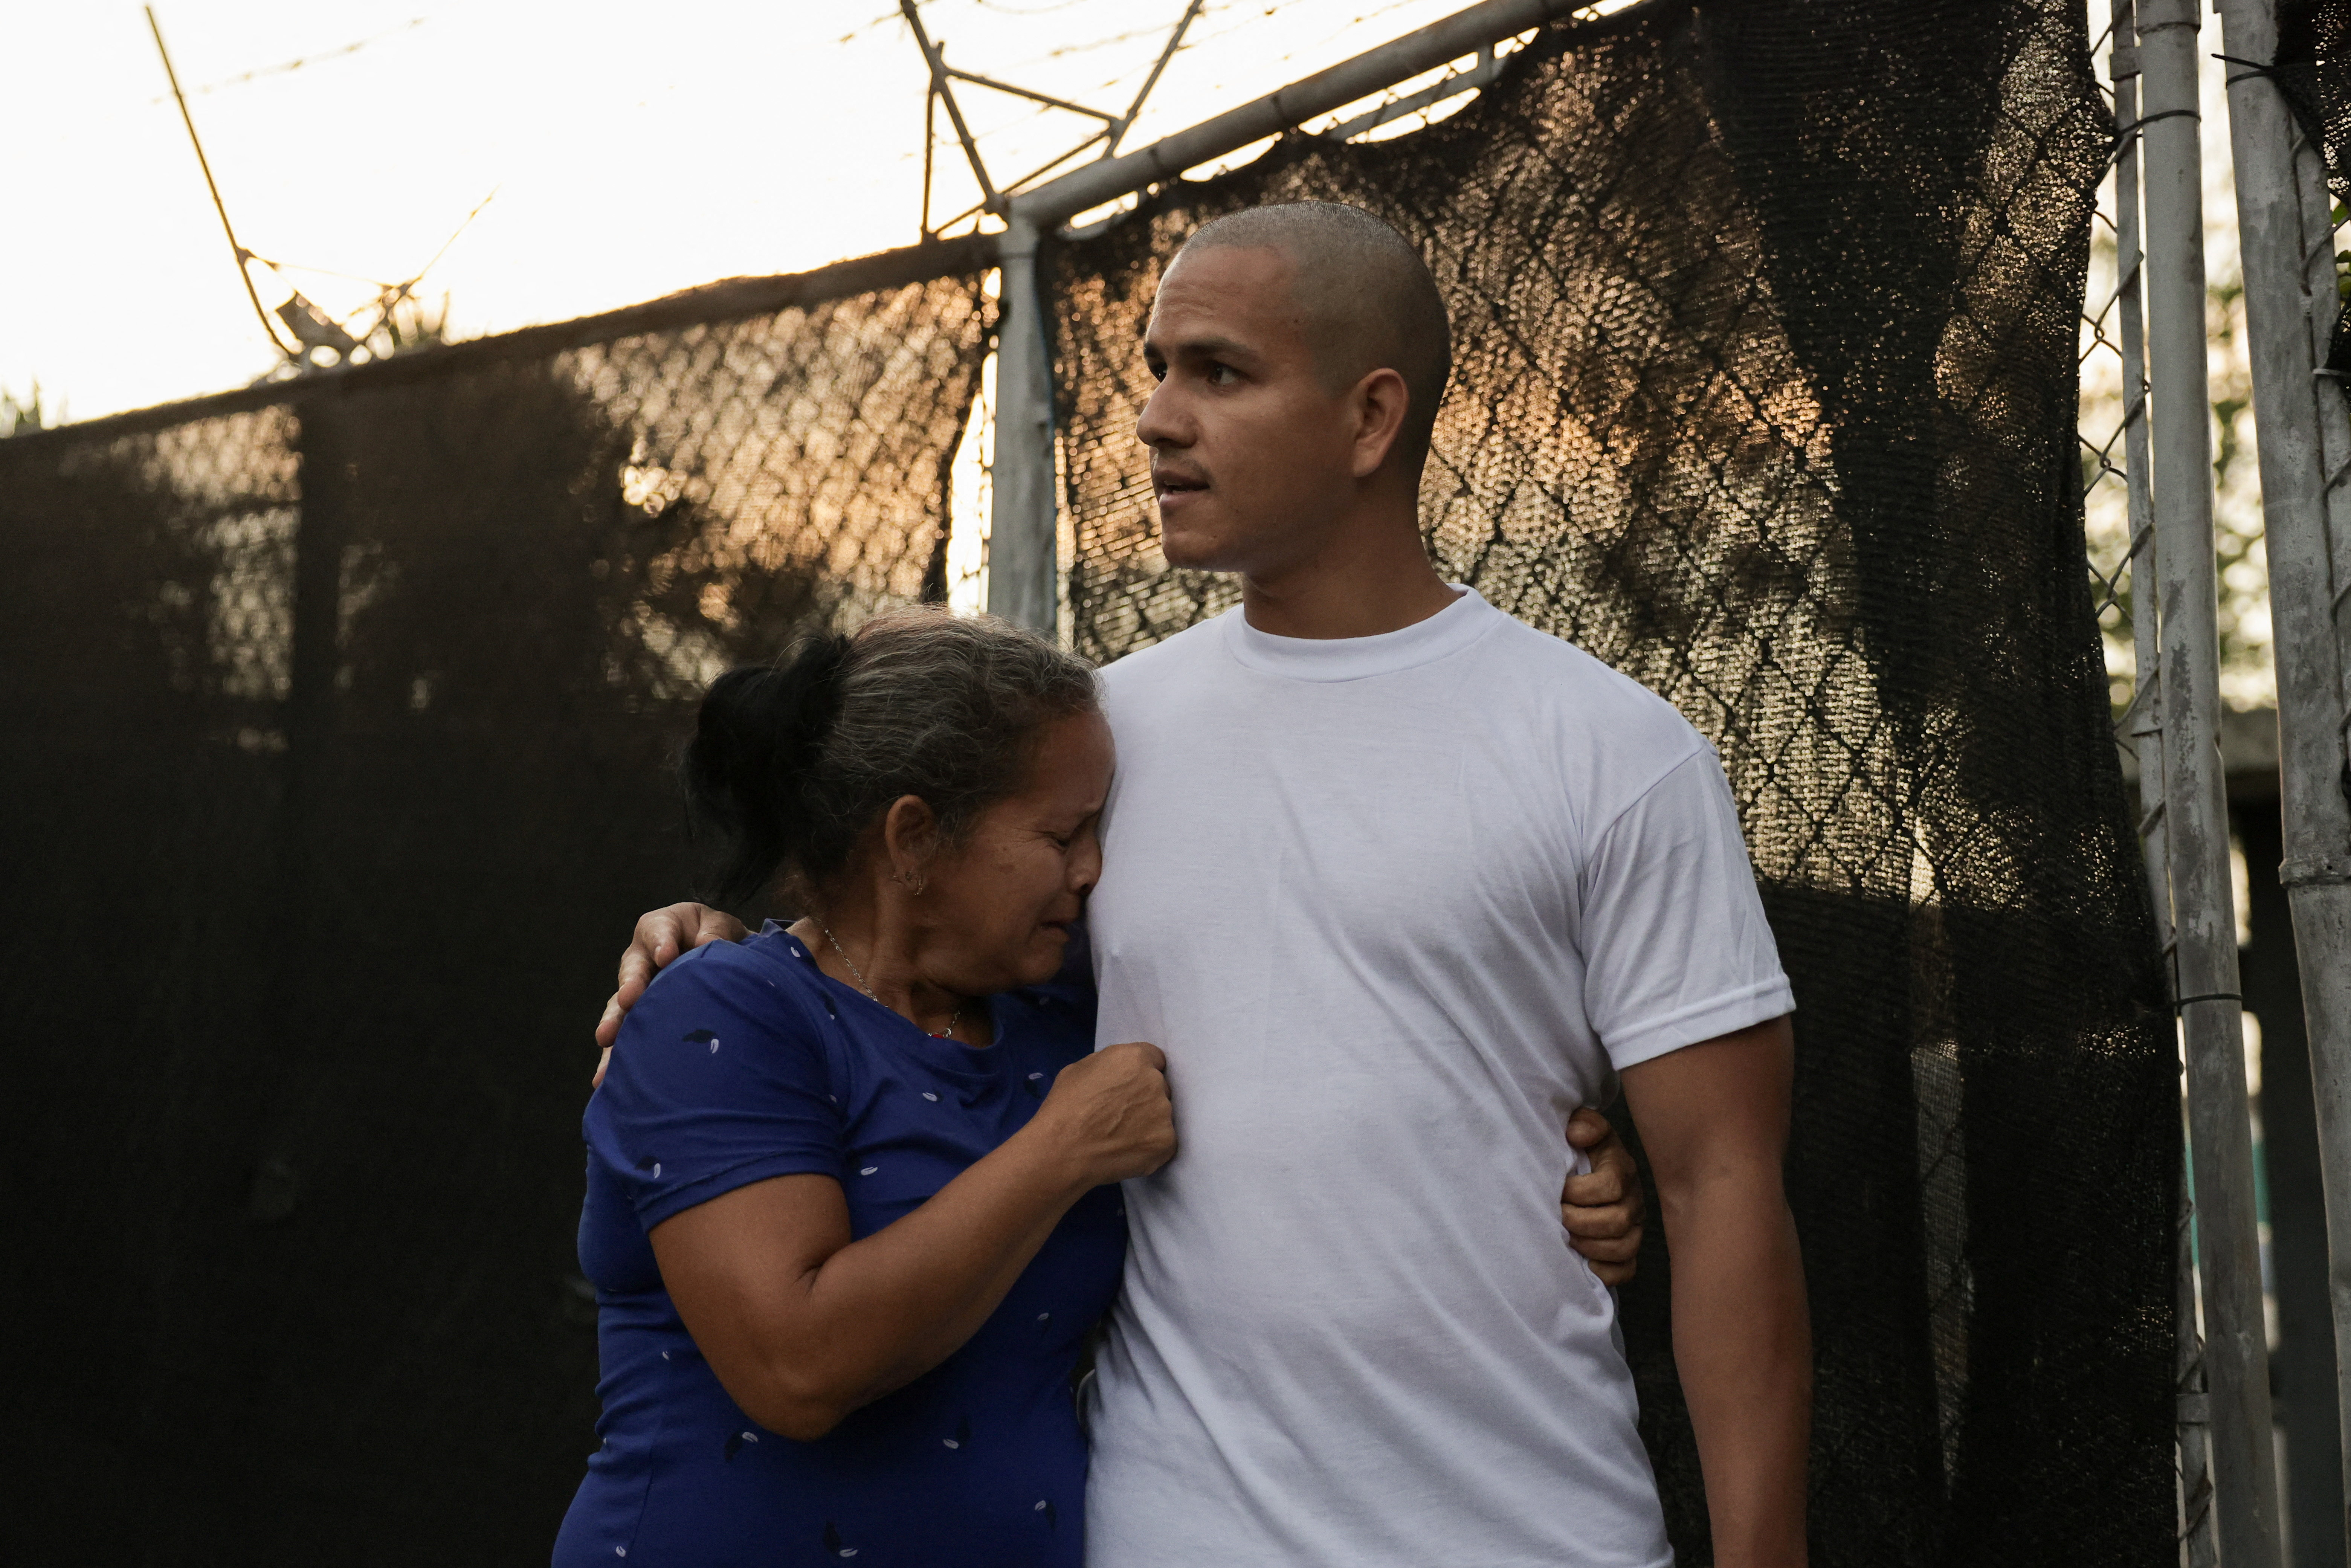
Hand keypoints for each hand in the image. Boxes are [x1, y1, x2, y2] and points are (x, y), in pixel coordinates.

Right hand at [592, 902, 748, 1084]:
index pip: (657, 931)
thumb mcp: (720, 926)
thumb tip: (706, 945)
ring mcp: (638, 992)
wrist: (722, 959)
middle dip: (631, 986)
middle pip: (632, 971)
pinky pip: (627, 1036)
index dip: (661, 943)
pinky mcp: (641, 1020)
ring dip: (615, 1023)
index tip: (666, 956)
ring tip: (606, 1040)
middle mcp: (641, 960)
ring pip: (622, 1007)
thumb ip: (716, 932)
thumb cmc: (717, 937)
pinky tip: (607, 1076)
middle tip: (629, 1000)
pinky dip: (618, 1055)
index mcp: (660, 929)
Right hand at [1028, 1042, 1177, 1186]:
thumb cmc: (1063, 1108)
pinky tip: (1127, 1151)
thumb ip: (1108, 1066)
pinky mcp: (1166, 1142)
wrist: (1061, 1152)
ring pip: (1162, 1115)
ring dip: (1148, 1122)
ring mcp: (1164, 1113)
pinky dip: (1149, 1146)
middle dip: (1145, 1097)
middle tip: (1121, 1115)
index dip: (1141, 1073)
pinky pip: (1163, 1141)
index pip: (1154, 1059)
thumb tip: (1119, 1075)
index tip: (1130, 1087)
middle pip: (1159, 1087)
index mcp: (1134, 1058)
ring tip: (1120, 1136)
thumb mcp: (1079, 1069)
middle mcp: (1155, 1081)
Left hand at [1564, 1106, 1644, 1285]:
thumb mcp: (1582, 1126)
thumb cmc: (1578, 1148)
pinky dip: (1606, 1271)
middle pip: (1617, 1220)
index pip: (1610, 1186)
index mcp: (1621, 1169)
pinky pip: (1626, 1269)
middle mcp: (1632, 1200)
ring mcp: (1634, 1227)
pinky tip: (1585, 1264)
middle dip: (1581, 1222)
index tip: (1558, 1191)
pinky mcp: (1628, 1248)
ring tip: (1566, 1238)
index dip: (1580, 1192)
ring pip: (1623, 1247)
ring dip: (1590, 1246)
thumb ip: (1584, 1123)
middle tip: (1557, 1217)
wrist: (1585, 1165)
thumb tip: (1576, 1134)